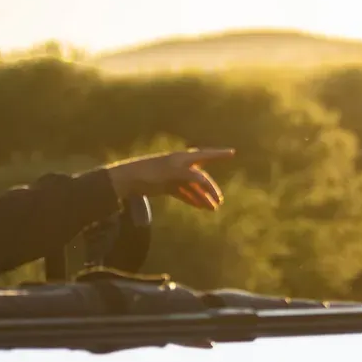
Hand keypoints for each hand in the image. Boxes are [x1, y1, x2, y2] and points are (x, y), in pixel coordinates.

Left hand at [103, 148, 233, 210]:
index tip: (233, 153)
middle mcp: (180, 166)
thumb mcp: (172, 172)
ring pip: (193, 187)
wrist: (128, 180)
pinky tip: (200, 207)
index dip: (219, 154)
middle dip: (211, 188)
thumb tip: (204, 180)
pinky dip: (192, 199)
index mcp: (182, 158)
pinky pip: (184, 193)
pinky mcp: (167, 186)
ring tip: (212, 209)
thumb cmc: (150, 171)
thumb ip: (189, 175)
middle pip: (200, 176)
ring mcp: (173, 176)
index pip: (205, 155)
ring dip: (202, 197)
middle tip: (219, 200)